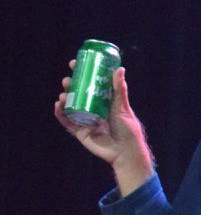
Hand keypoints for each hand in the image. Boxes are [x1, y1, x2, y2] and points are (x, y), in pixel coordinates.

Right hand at [54, 64, 153, 194]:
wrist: (125, 151)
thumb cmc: (128, 129)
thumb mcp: (123, 107)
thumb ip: (119, 90)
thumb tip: (120, 69)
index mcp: (104, 102)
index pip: (91, 85)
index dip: (82, 74)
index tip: (75, 63)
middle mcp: (93, 110)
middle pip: (78, 95)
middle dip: (71, 86)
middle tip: (67, 79)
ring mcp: (86, 120)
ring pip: (71, 107)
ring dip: (65, 98)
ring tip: (64, 93)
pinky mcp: (80, 132)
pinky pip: (67, 122)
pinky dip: (60, 113)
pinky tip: (58, 105)